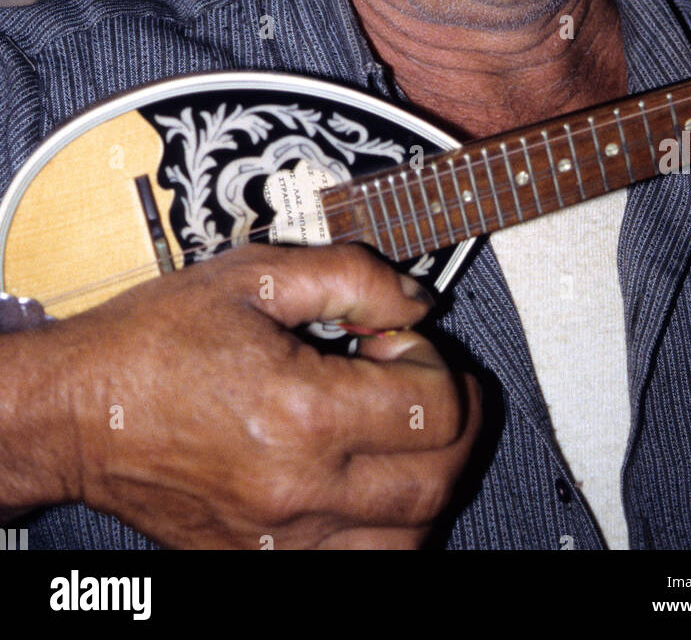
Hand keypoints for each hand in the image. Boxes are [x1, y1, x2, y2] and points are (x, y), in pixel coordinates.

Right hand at [51, 243, 480, 548]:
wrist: (78, 412)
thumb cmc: (154, 343)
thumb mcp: (253, 278)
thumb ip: (350, 277)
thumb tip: (416, 300)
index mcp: (300, 410)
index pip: (436, 410)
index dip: (440, 366)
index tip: (403, 344)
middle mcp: (298, 488)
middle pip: (438, 479)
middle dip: (457, 425)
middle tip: (427, 385)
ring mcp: (280, 540)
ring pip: (410, 540)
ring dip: (432, 484)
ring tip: (402, 437)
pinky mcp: (260, 564)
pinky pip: (359, 569)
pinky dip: (388, 533)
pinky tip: (371, 487)